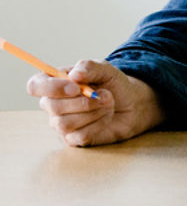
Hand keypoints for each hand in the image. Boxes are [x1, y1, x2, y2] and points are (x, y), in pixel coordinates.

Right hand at [27, 59, 164, 146]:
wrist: (132, 104)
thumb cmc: (114, 85)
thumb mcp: (106, 70)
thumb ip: (90, 67)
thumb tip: (74, 75)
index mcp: (55, 83)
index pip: (35, 85)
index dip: (51, 87)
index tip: (75, 87)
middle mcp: (53, 104)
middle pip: (51, 106)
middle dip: (83, 101)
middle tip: (105, 95)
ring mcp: (61, 123)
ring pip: (64, 123)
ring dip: (93, 112)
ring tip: (108, 104)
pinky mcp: (74, 138)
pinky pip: (80, 136)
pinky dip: (99, 124)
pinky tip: (106, 117)